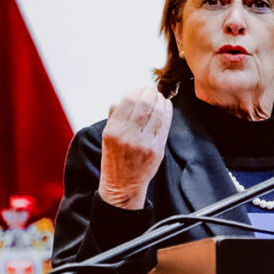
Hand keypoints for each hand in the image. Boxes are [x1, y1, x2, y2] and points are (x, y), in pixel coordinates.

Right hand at [97, 86, 172, 209]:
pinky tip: (165, 105)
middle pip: (145, 104)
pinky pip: (165, 124)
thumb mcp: (107, 135)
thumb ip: (115, 114)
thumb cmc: (115, 157)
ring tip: (158, 97)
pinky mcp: (157, 150)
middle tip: (151, 90)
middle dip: (150, 93)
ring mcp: (145, 144)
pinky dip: (167, 111)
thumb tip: (128, 93)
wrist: (123, 184)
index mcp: (113, 131)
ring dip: (160, 100)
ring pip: (158, 112)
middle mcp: (128, 136)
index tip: (140, 88)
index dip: (137, 91)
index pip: (128, 101)